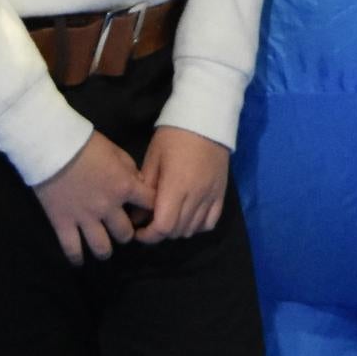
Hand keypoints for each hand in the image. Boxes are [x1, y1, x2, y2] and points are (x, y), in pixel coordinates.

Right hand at [33, 132, 152, 264]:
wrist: (52, 146)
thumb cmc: (86, 144)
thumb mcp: (116, 151)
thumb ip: (130, 169)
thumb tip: (138, 182)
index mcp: (124, 186)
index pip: (150, 205)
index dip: (153, 210)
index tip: (150, 214)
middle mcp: (108, 207)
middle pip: (125, 233)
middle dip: (125, 234)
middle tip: (120, 232)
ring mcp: (85, 218)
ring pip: (102, 247)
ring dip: (105, 250)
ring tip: (103, 249)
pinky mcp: (63, 223)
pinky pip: (72, 248)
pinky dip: (76, 257)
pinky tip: (79, 260)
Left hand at [139, 127, 230, 241]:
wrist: (207, 120)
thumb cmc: (174, 136)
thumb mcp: (153, 158)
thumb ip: (145, 189)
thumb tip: (136, 215)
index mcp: (176, 187)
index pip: (163, 227)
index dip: (149, 235)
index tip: (138, 231)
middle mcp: (195, 197)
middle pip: (177, 231)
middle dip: (160, 233)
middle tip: (149, 223)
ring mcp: (210, 196)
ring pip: (193, 229)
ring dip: (177, 230)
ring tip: (167, 218)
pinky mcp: (220, 194)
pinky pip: (210, 222)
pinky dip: (197, 226)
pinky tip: (188, 218)